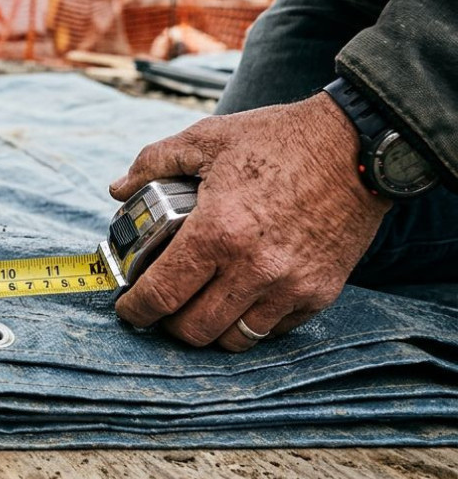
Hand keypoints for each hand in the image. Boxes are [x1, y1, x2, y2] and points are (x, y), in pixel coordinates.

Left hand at [110, 92, 389, 351]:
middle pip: (194, 330)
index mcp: (216, 232)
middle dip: (168, 324)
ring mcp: (289, 285)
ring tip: (200, 307)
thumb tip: (119, 189)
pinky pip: (274, 330)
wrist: (359, 146)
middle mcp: (252, 268)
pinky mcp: (319, 292)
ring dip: (210, 329)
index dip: (136, 310)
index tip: (129, 310)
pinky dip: (251, 322)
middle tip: (163, 308)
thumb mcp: (207, 139)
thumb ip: (153, 163)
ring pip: (234, 339)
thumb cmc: (279, 139)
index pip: (161, 295)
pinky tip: (240, 300)